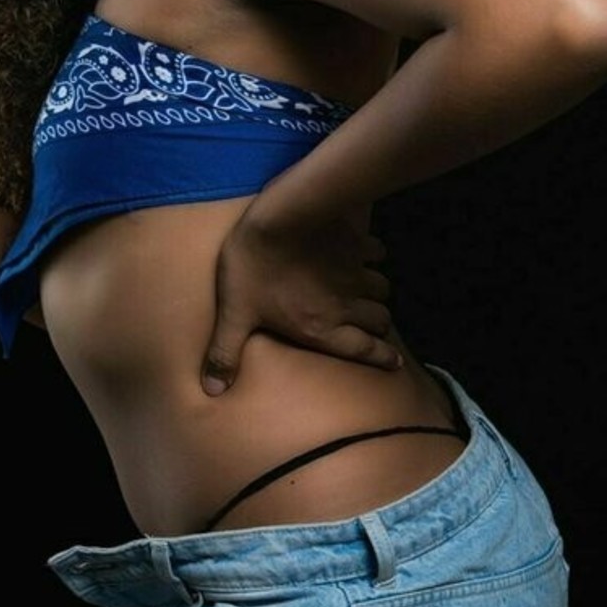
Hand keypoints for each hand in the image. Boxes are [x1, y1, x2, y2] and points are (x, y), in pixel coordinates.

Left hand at [202, 205, 400, 393]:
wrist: (280, 216)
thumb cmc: (255, 267)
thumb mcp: (235, 312)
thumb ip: (226, 351)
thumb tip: (212, 390)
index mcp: (321, 328)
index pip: (362, 350)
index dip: (381, 357)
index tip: (394, 362)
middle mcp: (346, 305)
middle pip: (379, 319)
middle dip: (378, 324)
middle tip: (371, 324)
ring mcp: (355, 272)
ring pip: (381, 288)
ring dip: (376, 292)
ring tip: (365, 291)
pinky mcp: (357, 243)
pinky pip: (377, 252)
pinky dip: (374, 255)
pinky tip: (364, 253)